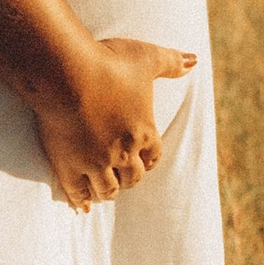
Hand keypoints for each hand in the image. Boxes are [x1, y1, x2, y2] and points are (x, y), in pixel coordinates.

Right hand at [26, 35, 196, 212]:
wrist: (67, 74)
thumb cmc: (109, 64)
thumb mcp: (147, 58)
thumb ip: (172, 61)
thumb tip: (195, 60)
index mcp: (144, 132)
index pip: (153, 157)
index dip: (147, 160)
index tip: (141, 161)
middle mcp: (123, 153)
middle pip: (132, 178)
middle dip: (128, 178)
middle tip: (120, 176)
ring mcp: (95, 162)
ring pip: (107, 190)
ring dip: (108, 191)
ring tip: (101, 190)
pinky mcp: (68, 165)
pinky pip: (77, 192)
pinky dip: (80, 201)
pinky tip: (80, 206)